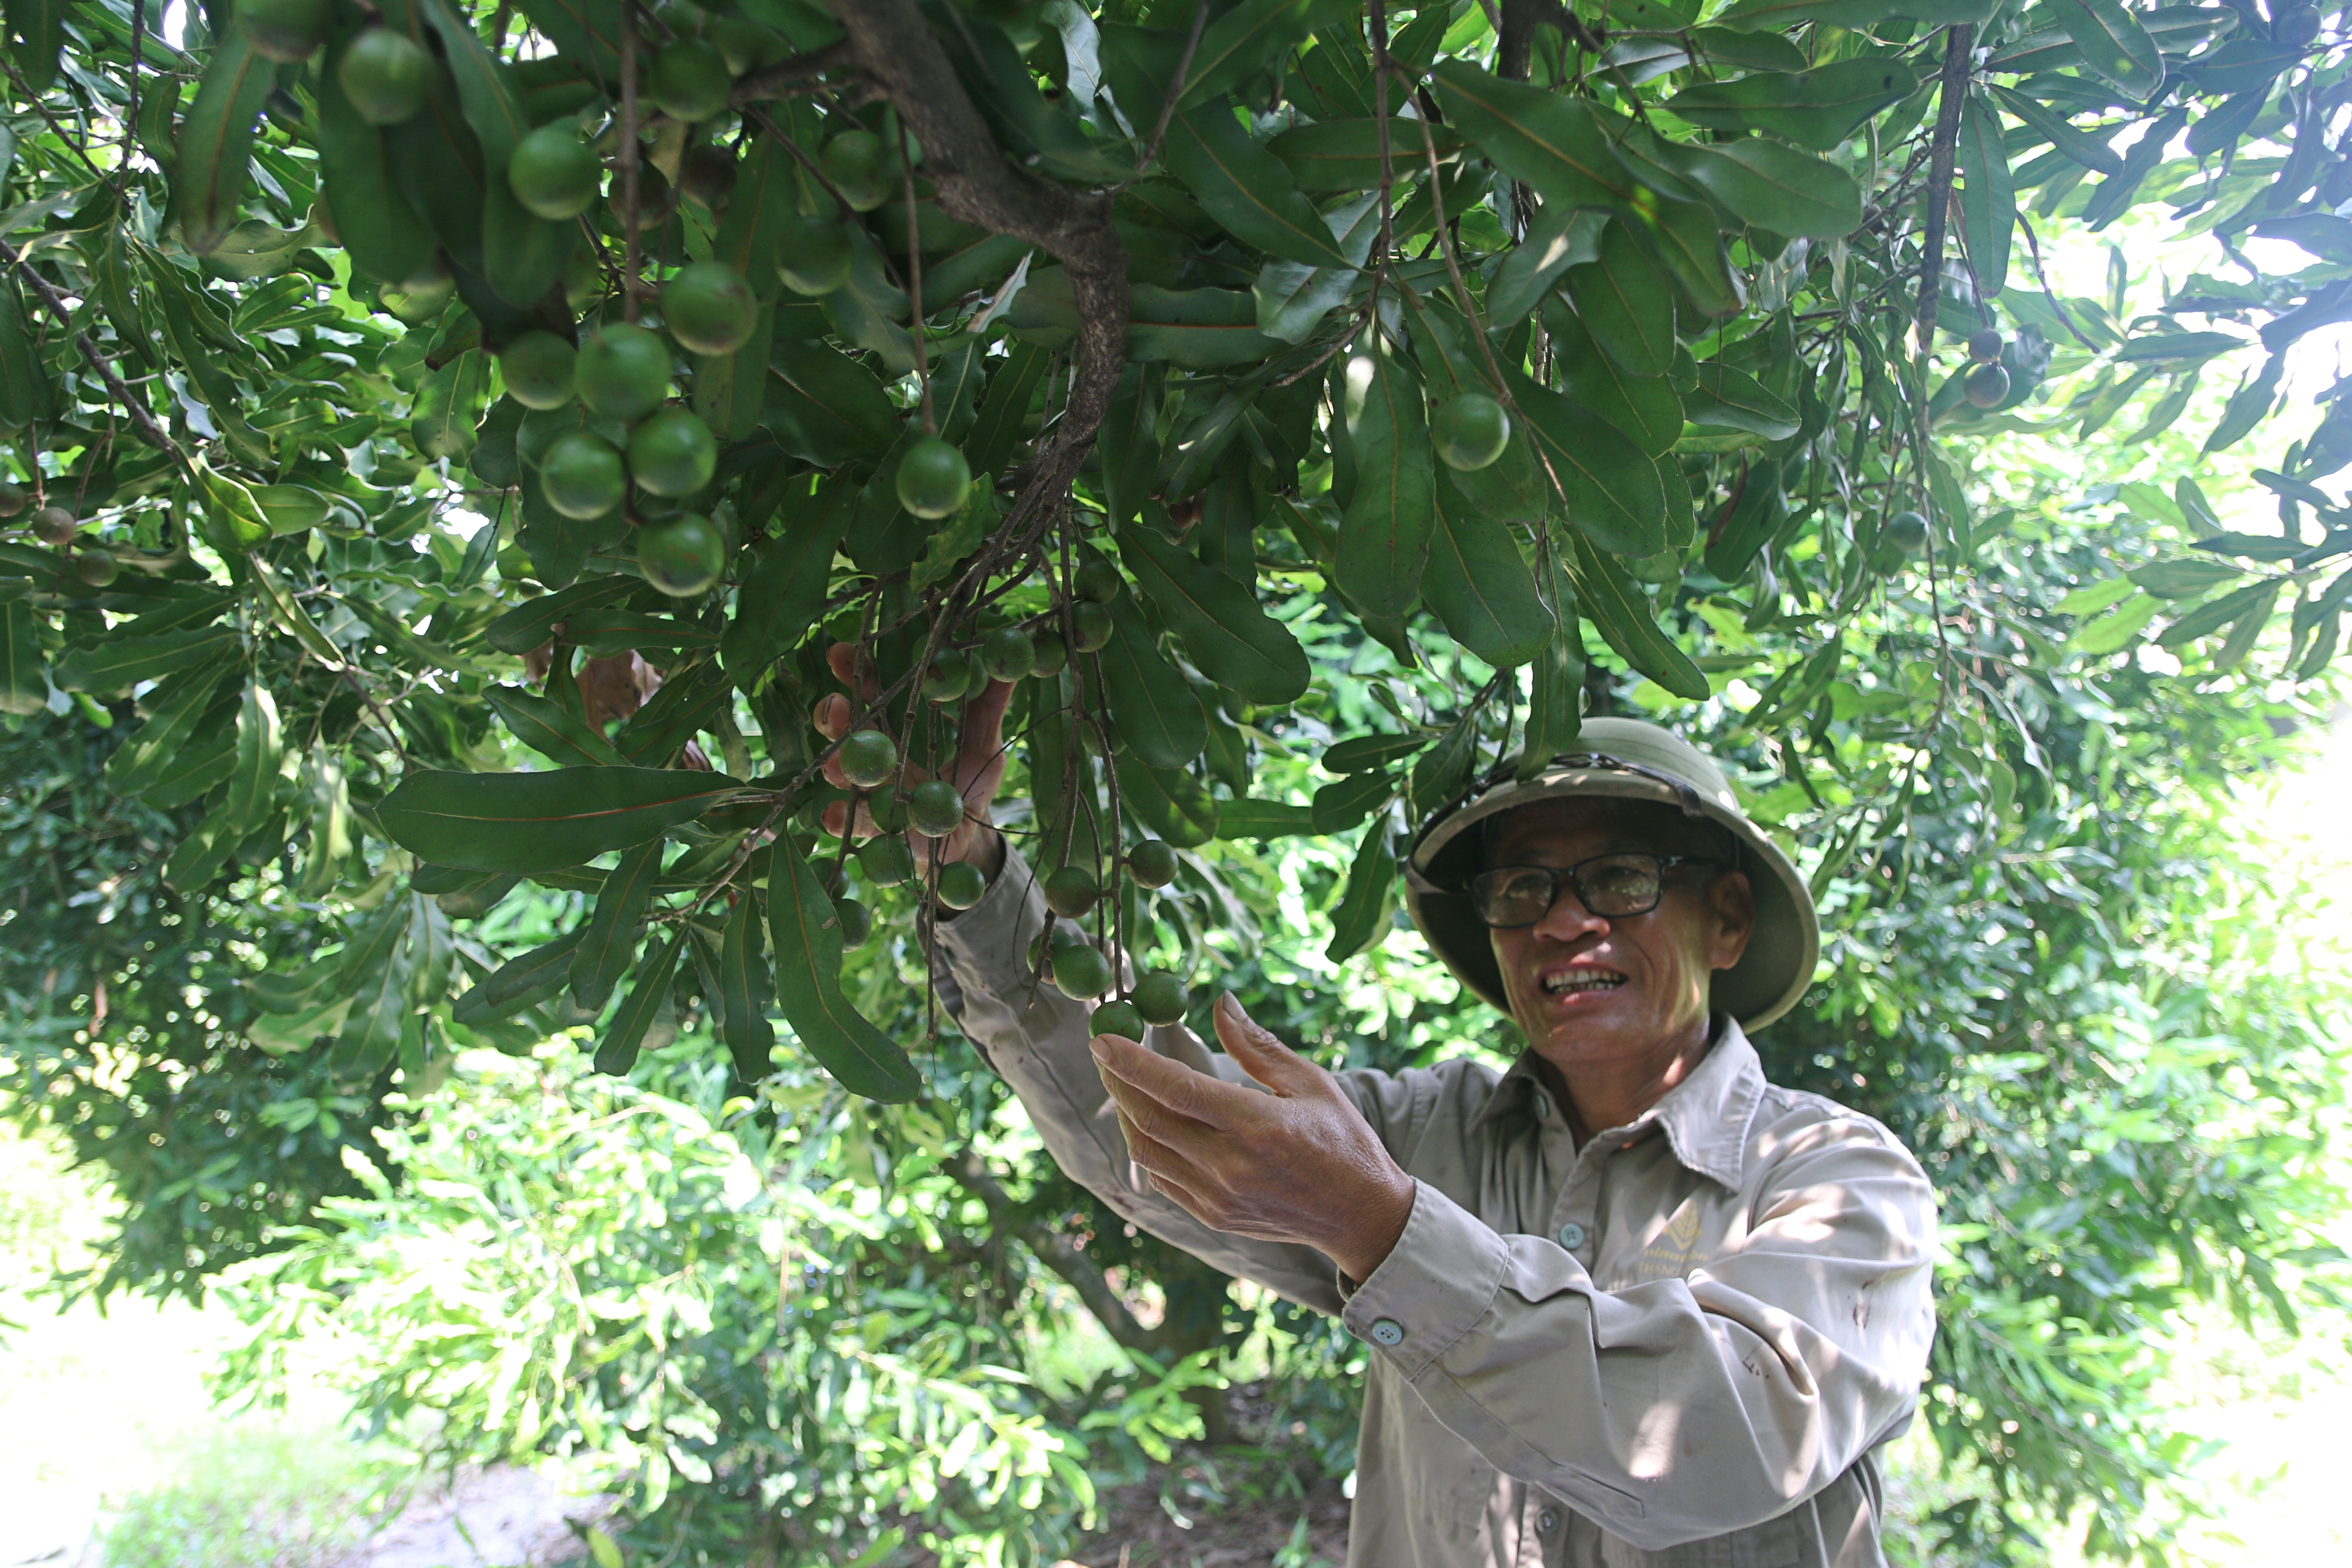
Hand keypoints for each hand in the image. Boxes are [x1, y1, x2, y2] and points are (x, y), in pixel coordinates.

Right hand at [813, 641, 1009, 876]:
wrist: (970, 834)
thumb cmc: (971, 779)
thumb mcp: (986, 740)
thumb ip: (991, 703)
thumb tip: (1009, 659)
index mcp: (898, 724)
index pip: (871, 690)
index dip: (854, 669)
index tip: (840, 650)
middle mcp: (877, 754)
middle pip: (846, 728)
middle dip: (834, 716)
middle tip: (835, 705)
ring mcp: (871, 790)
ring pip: (844, 774)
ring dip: (836, 767)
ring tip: (835, 765)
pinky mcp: (876, 829)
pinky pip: (853, 824)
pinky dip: (841, 821)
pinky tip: (832, 816)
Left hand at [1088, 994, 1415, 1282]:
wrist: (1360, 1215)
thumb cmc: (1341, 1139)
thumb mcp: (1310, 1083)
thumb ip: (1257, 1046)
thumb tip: (1221, 1003)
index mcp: (1257, 1126)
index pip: (1176, 1089)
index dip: (1132, 1062)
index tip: (1102, 1037)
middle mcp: (1230, 1166)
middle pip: (1148, 1119)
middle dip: (1117, 1081)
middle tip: (1105, 1051)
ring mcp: (1217, 1197)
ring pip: (1146, 1150)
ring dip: (1125, 1113)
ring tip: (1123, 1082)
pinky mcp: (1212, 1216)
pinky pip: (1161, 1177)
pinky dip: (1147, 1145)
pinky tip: (1150, 1121)